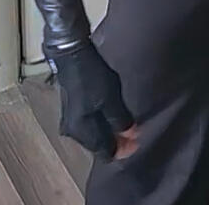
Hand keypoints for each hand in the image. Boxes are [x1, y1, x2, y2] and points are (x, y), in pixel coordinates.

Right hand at [50, 44, 137, 158]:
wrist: (70, 55)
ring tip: (124, 123)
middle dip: (117, 142)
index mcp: (82, 131)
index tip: (138, 141)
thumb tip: (130, 135)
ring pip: (94, 136)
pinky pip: (89, 126)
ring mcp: (70, 121)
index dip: (123, 150)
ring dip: (109, 132)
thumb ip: (120, 120)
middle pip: (98, 146)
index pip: (105, 153)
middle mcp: (73, 131)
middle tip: (134, 132)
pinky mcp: (70, 111)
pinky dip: (101, 124)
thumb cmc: (91, 77)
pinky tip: (110, 115)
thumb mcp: (110, 99)